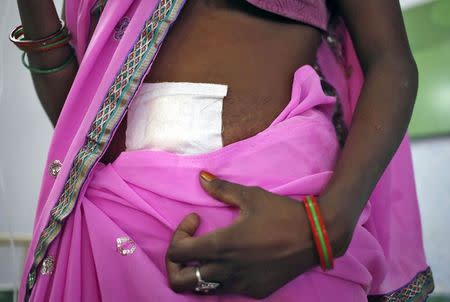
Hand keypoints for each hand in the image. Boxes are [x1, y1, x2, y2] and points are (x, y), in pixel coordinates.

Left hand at [165, 171, 350, 298]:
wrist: (315, 237)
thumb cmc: (281, 213)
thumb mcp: (251, 196)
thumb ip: (222, 189)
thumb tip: (201, 176)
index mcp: (221, 245)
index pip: (176, 252)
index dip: (178, 235)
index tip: (196, 220)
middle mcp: (226, 270)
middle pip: (179, 281)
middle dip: (175, 263)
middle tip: (190, 244)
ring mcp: (240, 285)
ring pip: (201, 289)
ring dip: (197, 271)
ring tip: (209, 251)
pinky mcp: (254, 291)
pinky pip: (225, 289)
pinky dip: (219, 277)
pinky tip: (233, 259)